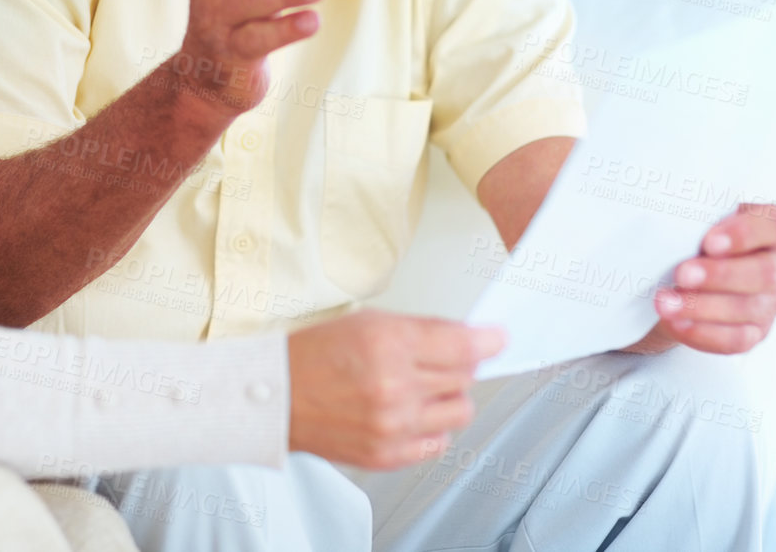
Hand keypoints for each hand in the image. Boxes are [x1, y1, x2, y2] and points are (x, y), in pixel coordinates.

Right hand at [286, 310, 504, 468]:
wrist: (278, 397)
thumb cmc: (315, 355)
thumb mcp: (368, 322)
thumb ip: (422, 330)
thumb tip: (468, 338)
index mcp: (388, 344)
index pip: (462, 344)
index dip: (488, 340)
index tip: (498, 339)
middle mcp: (394, 386)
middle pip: (465, 376)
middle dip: (461, 364)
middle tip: (442, 359)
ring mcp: (393, 424)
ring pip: (459, 411)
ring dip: (450, 397)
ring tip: (426, 388)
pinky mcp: (388, 454)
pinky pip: (438, 443)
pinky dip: (433, 428)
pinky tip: (413, 413)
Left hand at [644, 203, 775, 354]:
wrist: (684, 279)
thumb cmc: (695, 239)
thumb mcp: (698, 221)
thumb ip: (696, 218)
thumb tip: (664, 218)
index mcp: (768, 230)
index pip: (772, 226)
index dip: (743, 234)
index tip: (709, 242)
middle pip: (764, 273)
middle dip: (719, 275)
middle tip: (682, 274)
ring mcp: (769, 302)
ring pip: (746, 308)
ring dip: (702, 307)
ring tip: (666, 303)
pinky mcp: (754, 332)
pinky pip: (735, 339)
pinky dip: (703, 332)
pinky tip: (677, 323)